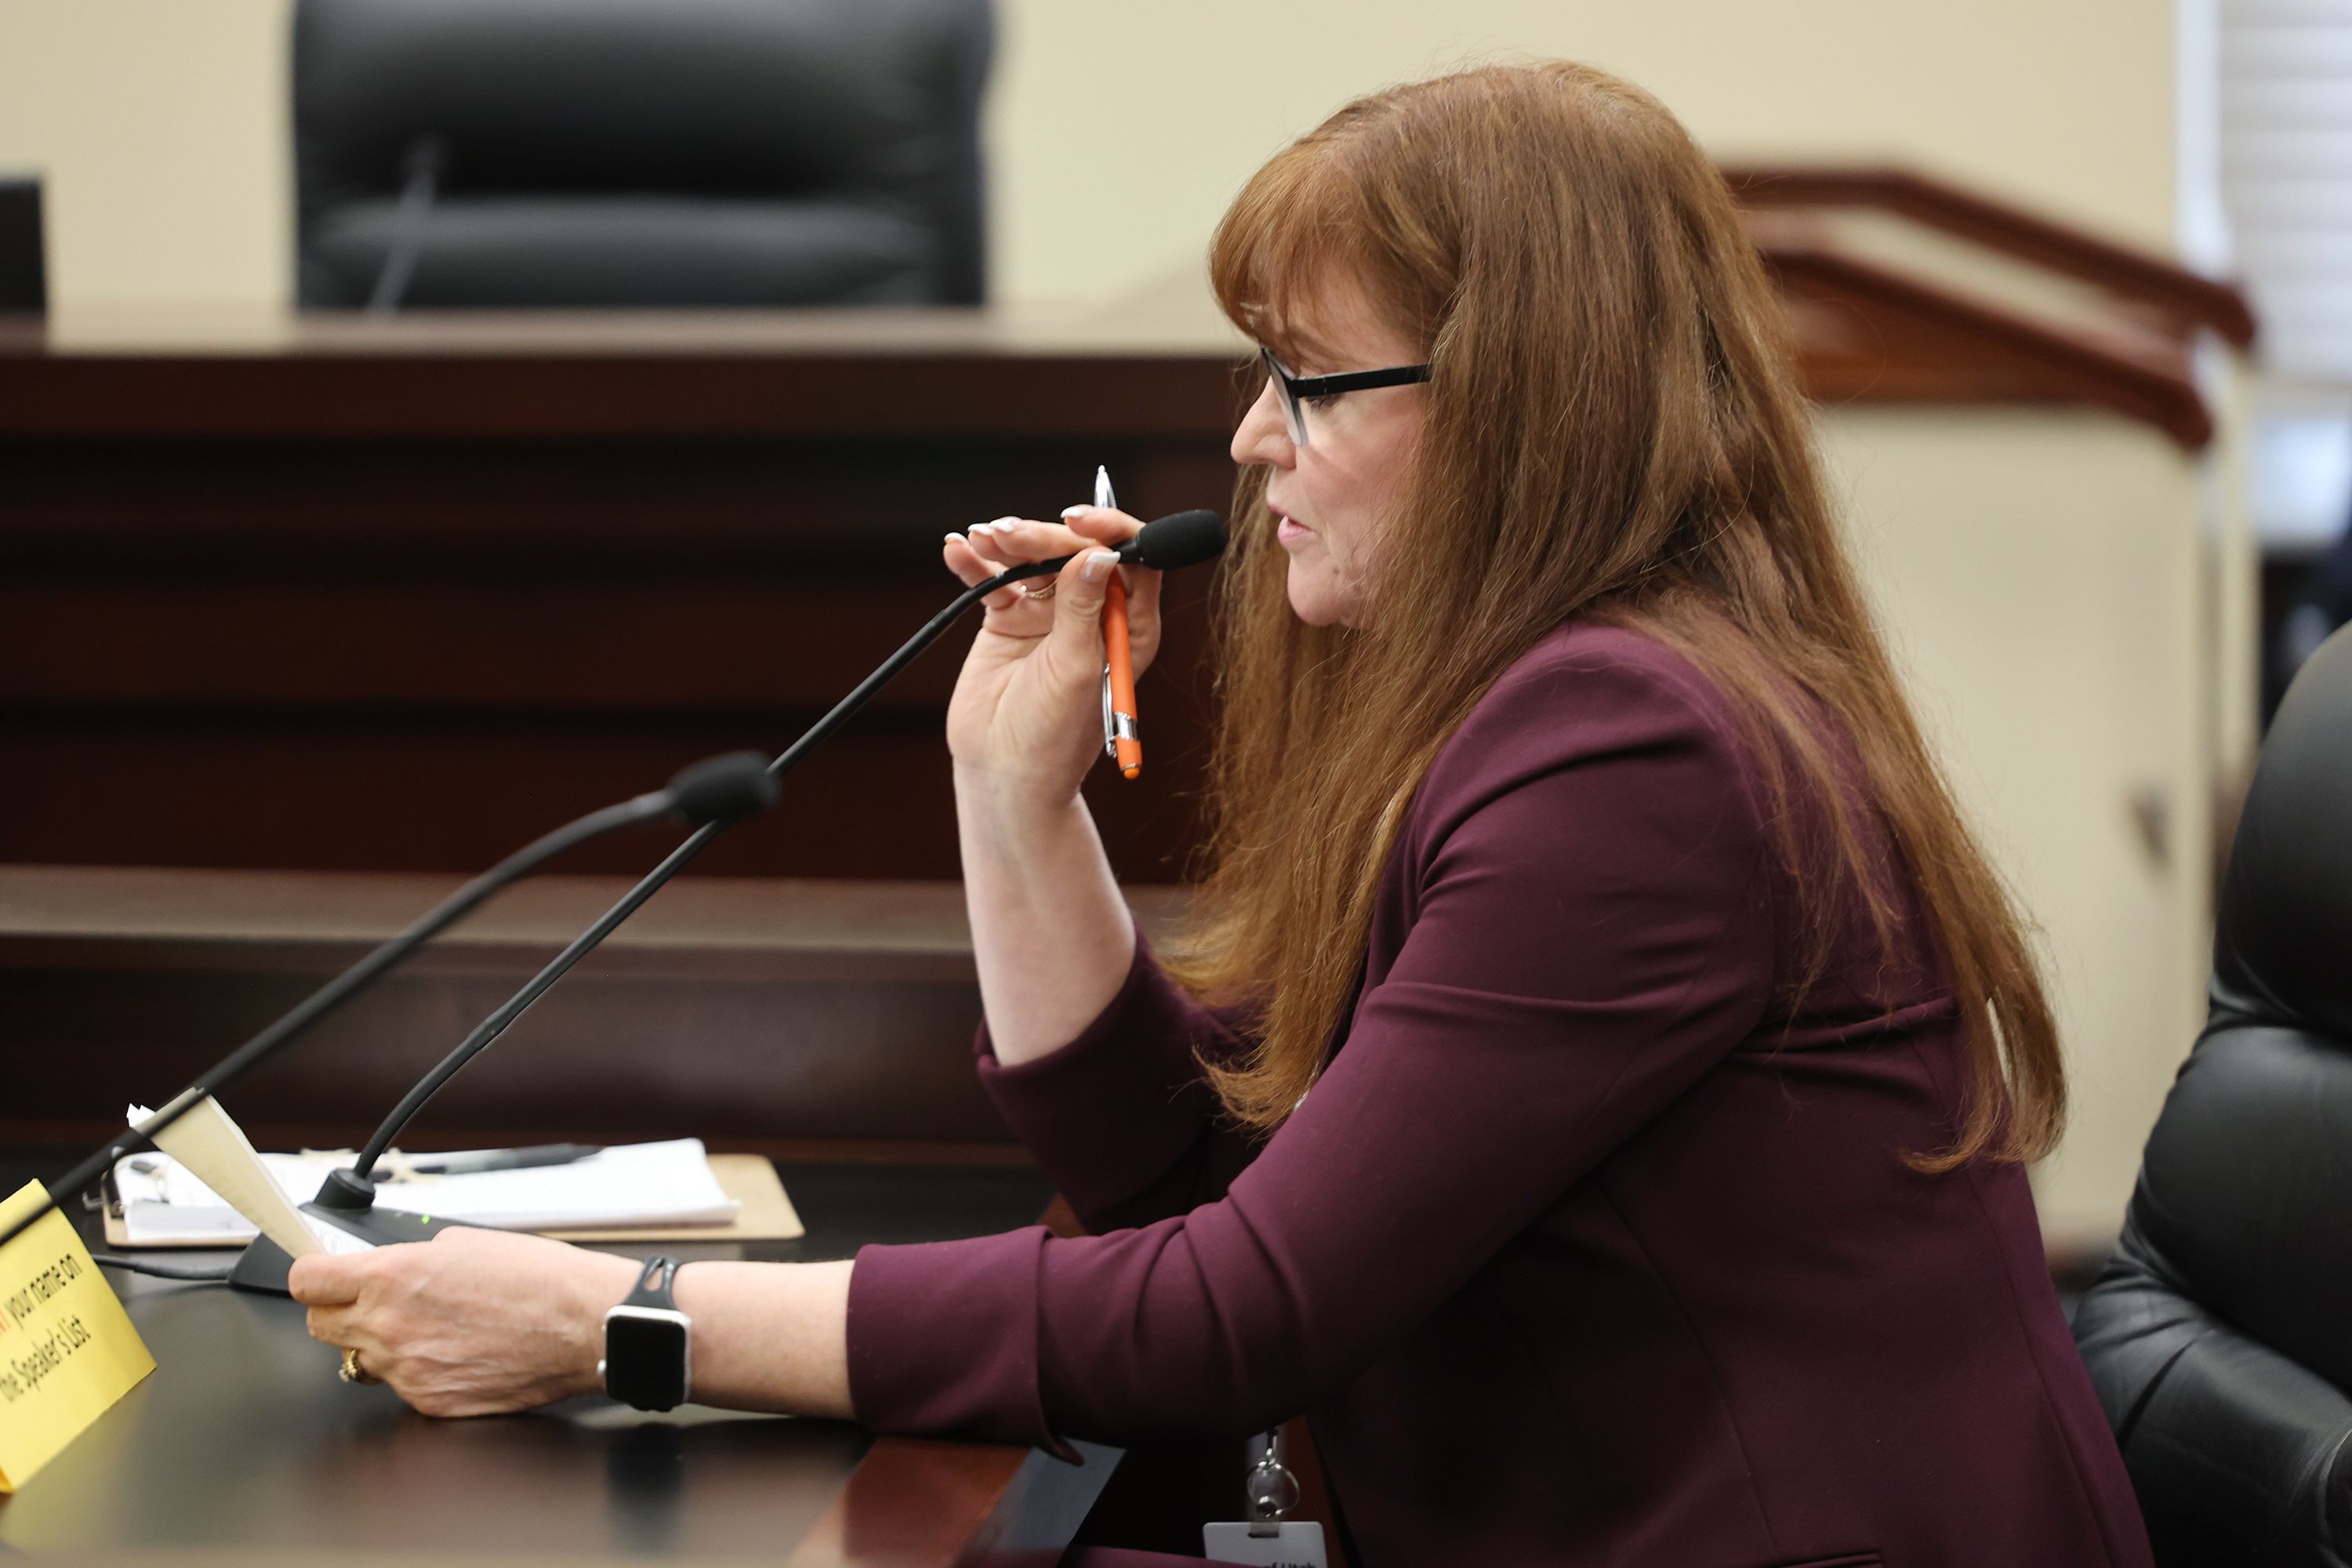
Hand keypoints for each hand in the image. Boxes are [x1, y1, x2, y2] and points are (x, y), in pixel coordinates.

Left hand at [290, 1226, 637, 1416]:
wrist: (582, 1325)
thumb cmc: (538, 1279)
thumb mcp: (467, 1241)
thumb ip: (413, 1258)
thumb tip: (393, 1270)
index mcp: (392, 1277)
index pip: (306, 1282)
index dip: (313, 1275)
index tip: (320, 1276)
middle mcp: (388, 1327)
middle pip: (319, 1325)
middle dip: (340, 1310)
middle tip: (374, 1301)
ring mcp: (406, 1371)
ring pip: (361, 1359)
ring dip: (383, 1342)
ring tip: (433, 1328)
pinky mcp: (429, 1403)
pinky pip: (402, 1386)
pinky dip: (420, 1371)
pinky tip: (457, 1352)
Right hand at [940, 507, 1163, 808]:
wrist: (1004, 772)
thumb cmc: (1056, 734)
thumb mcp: (1077, 668)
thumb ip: (1084, 608)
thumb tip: (1099, 553)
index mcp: (1128, 625)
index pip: (1133, 561)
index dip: (1110, 533)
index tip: (1078, 523)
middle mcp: (1092, 613)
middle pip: (1076, 551)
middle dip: (1044, 537)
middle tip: (1010, 536)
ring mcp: (1049, 613)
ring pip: (1035, 558)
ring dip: (1008, 542)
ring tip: (983, 538)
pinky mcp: (1009, 619)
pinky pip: (995, 580)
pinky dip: (976, 564)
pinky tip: (957, 551)